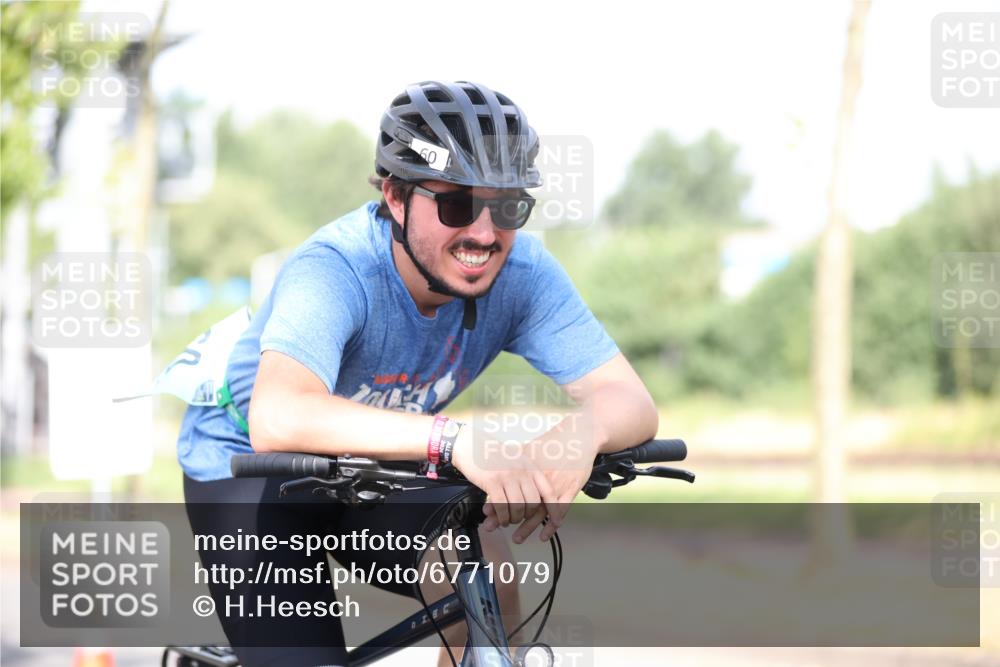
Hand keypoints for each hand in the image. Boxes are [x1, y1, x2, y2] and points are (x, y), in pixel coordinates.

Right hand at [450, 425, 557, 537]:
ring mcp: (507, 476)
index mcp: (530, 466)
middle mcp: (521, 471)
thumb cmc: (493, 454)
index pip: (547, 490)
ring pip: (517, 507)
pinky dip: (502, 517)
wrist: (471, 445)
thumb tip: (536, 495)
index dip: (554, 508)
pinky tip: (501, 519)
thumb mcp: (516, 458)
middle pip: (533, 502)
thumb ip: (527, 473)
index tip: (556, 520)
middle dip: (527, 515)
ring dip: (514, 518)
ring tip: (509, 520)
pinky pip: (502, 506)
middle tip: (520, 518)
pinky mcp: (492, 482)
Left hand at [482, 427, 600, 542]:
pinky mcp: (570, 490)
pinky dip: (551, 525)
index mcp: (528, 470)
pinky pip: (560, 512)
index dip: (497, 502)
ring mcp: (555, 486)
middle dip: (505, 517)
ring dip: (527, 527)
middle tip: (493, 527)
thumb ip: (517, 458)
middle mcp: (540, 480)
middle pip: (520, 503)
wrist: (579, 437)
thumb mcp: (533, 448)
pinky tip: (544, 535)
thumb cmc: (556, 443)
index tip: (487, 512)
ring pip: (539, 512)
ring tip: (517, 538)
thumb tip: (499, 461)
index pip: (509, 490)